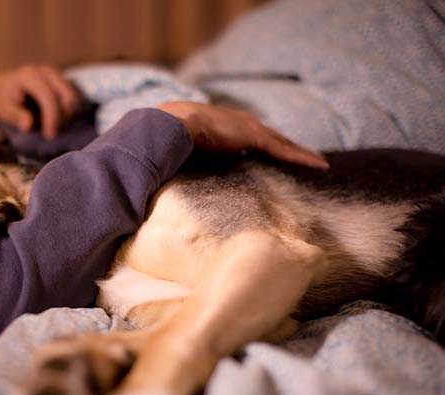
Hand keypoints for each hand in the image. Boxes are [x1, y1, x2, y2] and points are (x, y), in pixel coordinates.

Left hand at [0, 64, 81, 139]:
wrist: (2, 89)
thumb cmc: (1, 101)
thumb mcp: (2, 110)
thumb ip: (15, 117)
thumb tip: (28, 125)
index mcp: (30, 75)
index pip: (49, 97)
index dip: (52, 118)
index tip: (49, 136)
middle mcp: (46, 71)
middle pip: (68, 96)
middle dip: (63, 118)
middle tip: (51, 133)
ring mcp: (56, 74)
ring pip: (74, 98)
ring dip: (67, 116)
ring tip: (51, 127)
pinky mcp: (62, 81)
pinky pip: (73, 99)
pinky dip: (67, 113)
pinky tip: (55, 121)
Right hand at [156, 101, 328, 168]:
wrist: (173, 124)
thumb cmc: (173, 138)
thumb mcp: (187, 149)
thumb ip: (193, 157)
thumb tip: (185, 172)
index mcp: (227, 126)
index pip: (254, 138)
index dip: (267, 146)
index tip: (277, 155)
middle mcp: (242, 124)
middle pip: (274, 139)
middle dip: (290, 148)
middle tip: (308, 158)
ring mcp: (250, 128)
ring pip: (283, 144)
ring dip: (301, 154)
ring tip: (319, 163)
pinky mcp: (255, 136)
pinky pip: (284, 149)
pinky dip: (301, 157)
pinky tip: (317, 165)